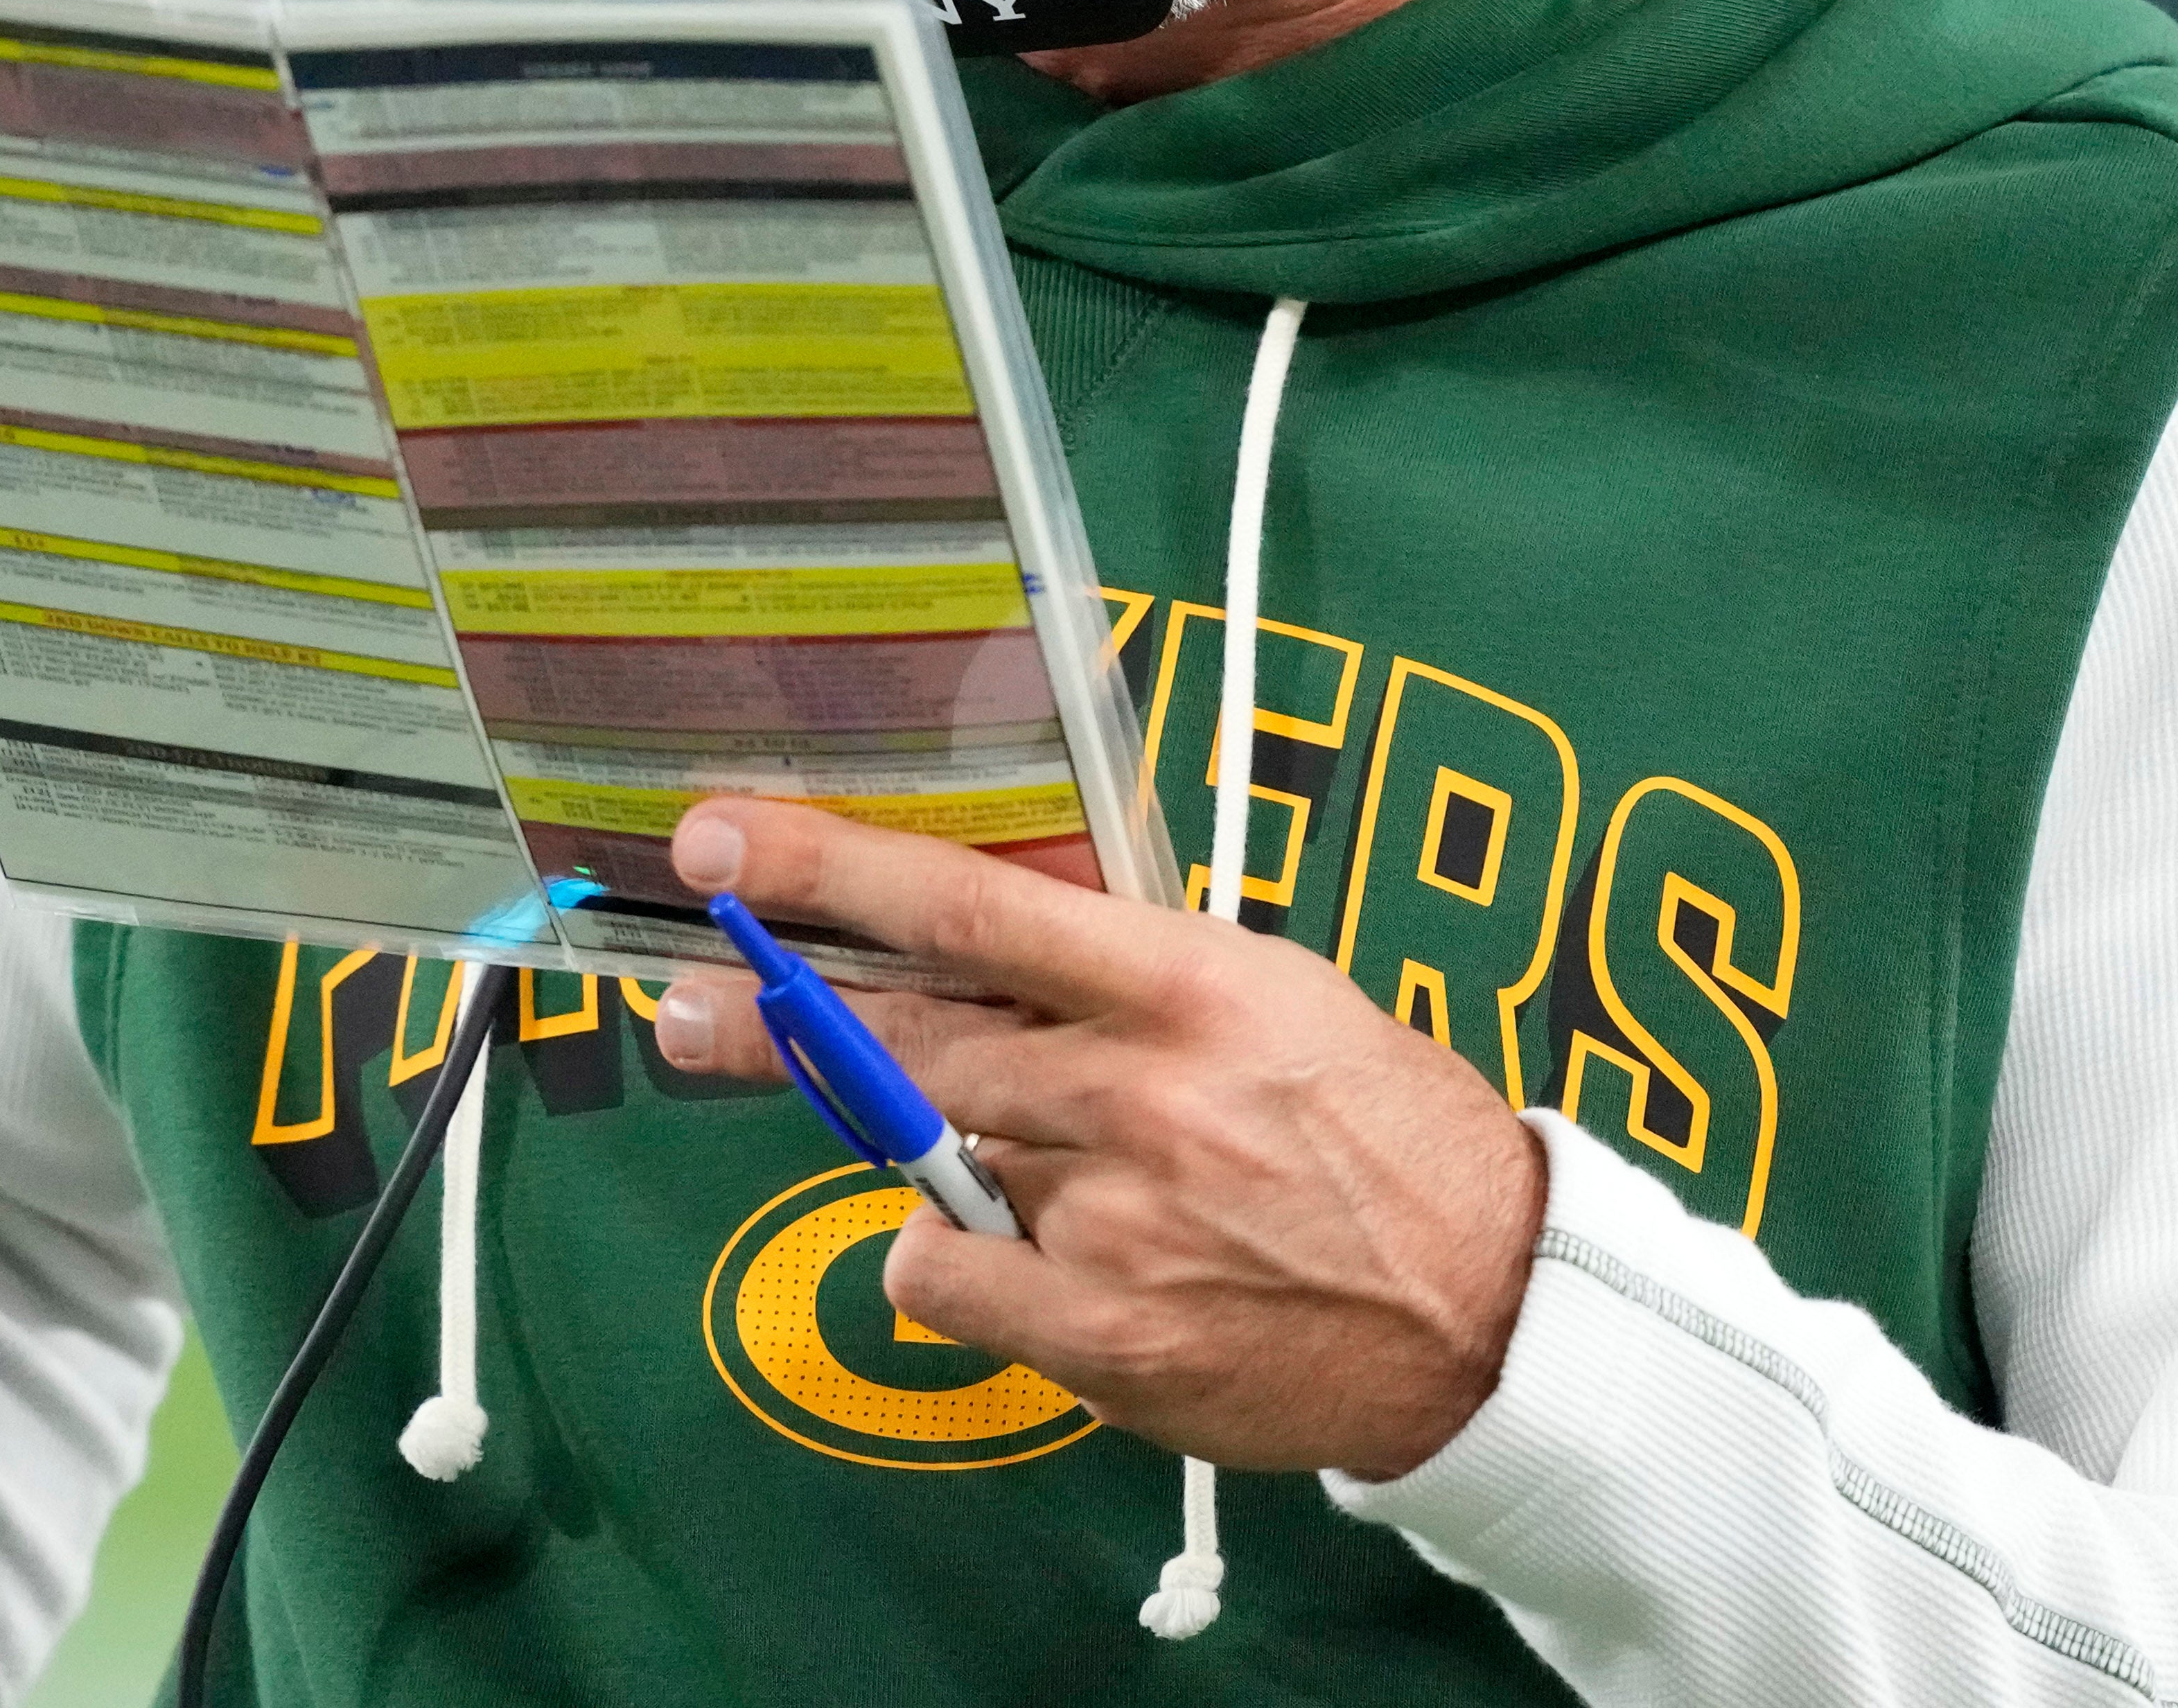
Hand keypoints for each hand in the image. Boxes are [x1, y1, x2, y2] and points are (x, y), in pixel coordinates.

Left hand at [650, 795, 1544, 1477]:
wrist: (1488, 1310)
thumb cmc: (1382, 1134)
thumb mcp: (1276, 998)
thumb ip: (1128, 975)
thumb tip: (978, 942)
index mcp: (1193, 985)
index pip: (973, 905)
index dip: (831, 870)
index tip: (723, 841)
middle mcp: (1140, 1093)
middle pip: (907, 1039)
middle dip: (776, 1020)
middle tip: (689, 1011)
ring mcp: (1115, 1220)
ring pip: (931, 1161)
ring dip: (940, 1153)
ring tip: (1048, 1170)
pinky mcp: (1101, 1336)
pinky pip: (943, 1278)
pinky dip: (952, 1264)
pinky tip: (1035, 1259)